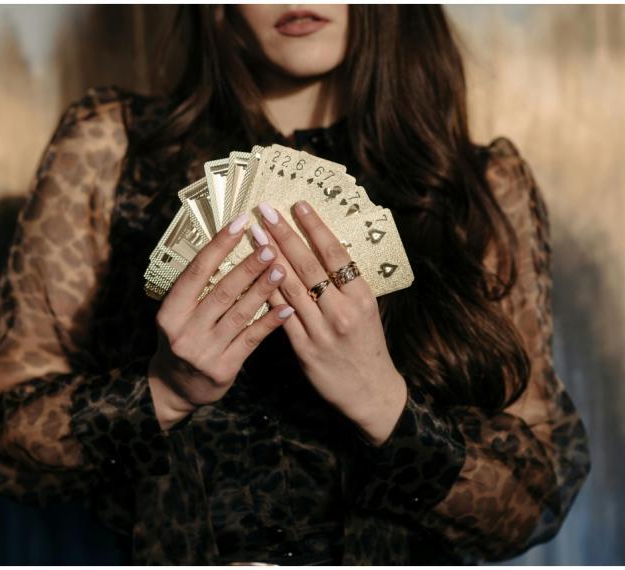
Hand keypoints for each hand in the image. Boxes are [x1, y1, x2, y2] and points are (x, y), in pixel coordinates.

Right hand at [148, 212, 294, 430]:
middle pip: (221, 292)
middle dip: (248, 267)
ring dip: (262, 290)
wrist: (174, 388)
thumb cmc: (182, 339)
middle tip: (270, 246)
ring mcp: (204, 352)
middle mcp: (184, 331)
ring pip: (239, 314)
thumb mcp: (178, 314)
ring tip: (282, 269)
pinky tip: (286, 307)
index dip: (219, 245)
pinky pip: (251, 340)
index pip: (196, 271)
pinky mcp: (223, 369)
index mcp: (170, 311)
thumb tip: (227, 246)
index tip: (239, 222)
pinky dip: (269, 322)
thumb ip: (197, 288)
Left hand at [252, 200, 407, 445]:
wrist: (370, 392)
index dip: (315, 227)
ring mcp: (322, 331)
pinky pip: (281, 316)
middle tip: (265, 211)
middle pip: (309, 265)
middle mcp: (343, 311)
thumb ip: (344, 285)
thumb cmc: (367, 346)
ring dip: (269, 258)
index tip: (298, 205)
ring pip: (291, 287)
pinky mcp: (305, 349)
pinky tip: (254, 274)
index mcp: (362, 297)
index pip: (336, 253)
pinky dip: (268, 293)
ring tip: (254, 235)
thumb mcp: (366, 310)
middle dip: (284, 234)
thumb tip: (319, 249)